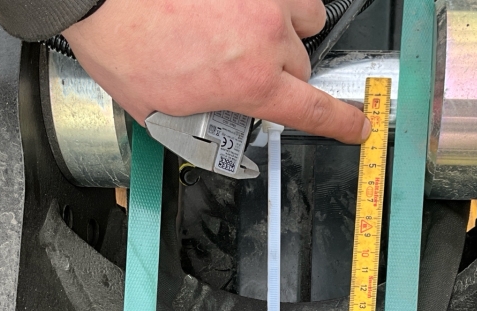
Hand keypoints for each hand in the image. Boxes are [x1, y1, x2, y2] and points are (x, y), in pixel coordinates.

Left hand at [63, 0, 370, 143]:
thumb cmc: (119, 41)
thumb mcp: (156, 109)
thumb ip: (199, 121)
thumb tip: (212, 131)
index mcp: (248, 81)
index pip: (310, 110)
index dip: (340, 124)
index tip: (358, 127)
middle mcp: (267, 36)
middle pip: (303, 66)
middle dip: (281, 75)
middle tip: (245, 72)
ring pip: (304, 19)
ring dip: (285, 31)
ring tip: (248, 31)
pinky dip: (271, 1)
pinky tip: (240, 6)